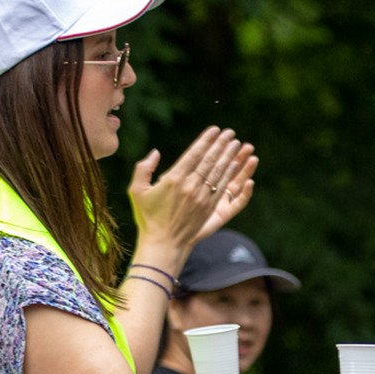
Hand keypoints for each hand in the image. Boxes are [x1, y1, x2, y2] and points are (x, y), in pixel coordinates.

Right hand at [128, 128, 256, 252]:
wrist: (164, 243)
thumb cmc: (148, 217)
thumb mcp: (137, 191)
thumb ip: (144, 169)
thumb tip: (155, 153)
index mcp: (173, 179)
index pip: (194, 154)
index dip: (206, 140)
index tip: (215, 130)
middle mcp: (190, 187)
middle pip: (210, 161)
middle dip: (222, 145)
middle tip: (231, 133)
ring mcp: (202, 198)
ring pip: (219, 173)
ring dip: (229, 157)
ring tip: (237, 144)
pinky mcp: (210, 208)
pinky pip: (223, 187)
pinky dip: (230, 175)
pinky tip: (236, 165)